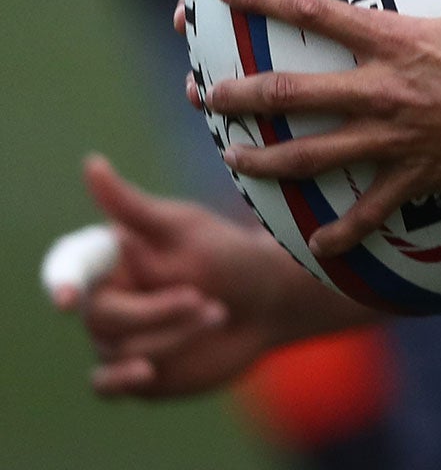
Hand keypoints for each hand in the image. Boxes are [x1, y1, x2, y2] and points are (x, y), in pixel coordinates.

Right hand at [57, 155, 354, 396]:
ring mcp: (118, 337)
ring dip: (173, 335)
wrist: (270, 302)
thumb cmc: (230, 255)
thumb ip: (134, 206)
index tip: (70, 297)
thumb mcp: (186, 227)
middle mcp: (107, 298)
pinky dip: (121, 380)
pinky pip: (108, 384)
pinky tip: (146, 372)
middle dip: (157, 311)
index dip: (63, 280)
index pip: (71, 268)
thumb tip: (90, 163)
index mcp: (112, 259)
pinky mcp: (134, 371)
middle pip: (103, 316)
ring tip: (219, 315)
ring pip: (118, 348)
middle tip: (206, 299)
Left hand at [201, 0, 440, 256]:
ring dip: (264, 159)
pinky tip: (316, 245)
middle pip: (291, 94)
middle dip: (238, 95)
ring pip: (311, 155)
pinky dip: (341, 231)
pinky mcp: (419, 176)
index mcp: (400, 41)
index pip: (316, 12)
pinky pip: (369, 211)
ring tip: (234, 159)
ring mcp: (397, 138)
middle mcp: (386, 89)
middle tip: (207, 96)